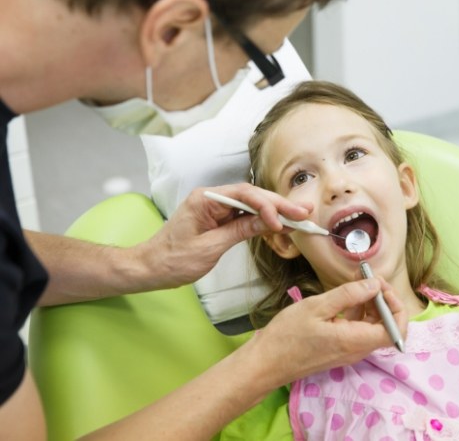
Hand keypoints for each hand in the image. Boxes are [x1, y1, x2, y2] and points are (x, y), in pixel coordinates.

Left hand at [137, 184, 311, 288]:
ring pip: (252, 205)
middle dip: (279, 206)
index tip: (281, 222)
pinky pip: (246, 216)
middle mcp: (212, 198)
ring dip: (276, 212)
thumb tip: (267, 223)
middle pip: (252, 196)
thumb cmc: (172, 260)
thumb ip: (239, 231)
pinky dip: (263, 221)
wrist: (150, 268)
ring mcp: (216, 208)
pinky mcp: (219, 219)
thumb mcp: (209, 248)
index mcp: (205, 199)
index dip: (266, 207)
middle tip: (304, 213)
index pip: (244, 195)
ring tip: (300, 217)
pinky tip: (281, 225)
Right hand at [249, 278, 407, 388]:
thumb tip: (375, 285)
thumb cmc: (287, 336)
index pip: (395, 330)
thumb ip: (348, 295)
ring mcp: (348, 350)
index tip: (381, 286)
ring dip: (370, 303)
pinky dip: (356, 311)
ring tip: (357, 281)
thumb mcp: (316, 307)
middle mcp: (356, 349)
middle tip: (370, 279)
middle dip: (383, 300)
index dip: (395, 306)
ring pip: (372, 326)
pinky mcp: (339, 348)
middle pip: (386, 326)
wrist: (265, 363)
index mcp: (354, 341)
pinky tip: (345, 295)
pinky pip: (357, 329)